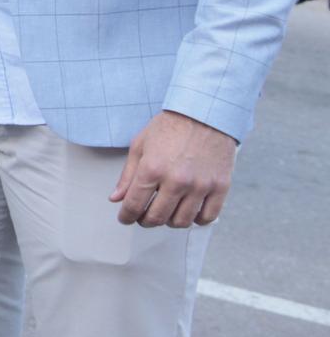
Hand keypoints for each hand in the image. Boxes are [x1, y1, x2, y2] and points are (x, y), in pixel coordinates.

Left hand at [110, 110, 237, 227]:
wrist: (204, 114)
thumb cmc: (170, 127)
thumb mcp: (140, 146)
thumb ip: (127, 176)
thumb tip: (116, 198)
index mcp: (152, 169)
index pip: (134, 205)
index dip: (126, 216)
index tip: (125, 218)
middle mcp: (176, 180)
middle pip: (157, 217)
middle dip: (145, 221)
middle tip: (143, 216)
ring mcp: (200, 185)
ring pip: (182, 221)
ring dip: (169, 222)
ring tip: (165, 212)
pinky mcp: (220, 187)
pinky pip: (207, 217)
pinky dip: (196, 219)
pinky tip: (188, 211)